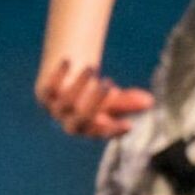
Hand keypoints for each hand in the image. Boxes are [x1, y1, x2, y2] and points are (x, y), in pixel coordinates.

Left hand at [35, 58, 153, 137]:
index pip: (102, 133)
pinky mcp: (44, 96)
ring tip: (92, 67)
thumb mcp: (114, 98)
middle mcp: (72, 124)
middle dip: (96, 102)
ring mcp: (57, 111)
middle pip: (83, 118)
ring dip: (80, 84)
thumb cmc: (95, 96)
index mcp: (90, 129)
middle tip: (108, 83)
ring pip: (67, 103)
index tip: (130, 125)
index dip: (114, 130)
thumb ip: (129, 101)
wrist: (65, 88)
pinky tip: (68, 61)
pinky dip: (56, 75)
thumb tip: (150, 101)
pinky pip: (48, 89)